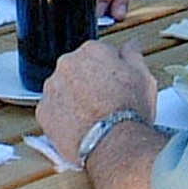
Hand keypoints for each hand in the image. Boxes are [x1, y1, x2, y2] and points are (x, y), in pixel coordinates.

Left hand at [36, 39, 156, 163]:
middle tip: (103, 102)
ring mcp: (53, 87)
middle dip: (87, 82)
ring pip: (62, 89)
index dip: (109, 71)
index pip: (98, 53)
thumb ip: (133, 55)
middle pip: (77, 69)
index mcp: (92, 50)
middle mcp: (68, 64)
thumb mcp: (143, 76)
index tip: (114, 84)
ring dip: (72, 98)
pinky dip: (62, 117)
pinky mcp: (44, 111)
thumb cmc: (130, 110)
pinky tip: (78, 126)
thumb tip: (130, 45)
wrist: (114, 143)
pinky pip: (52, 110)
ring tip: (91, 117)